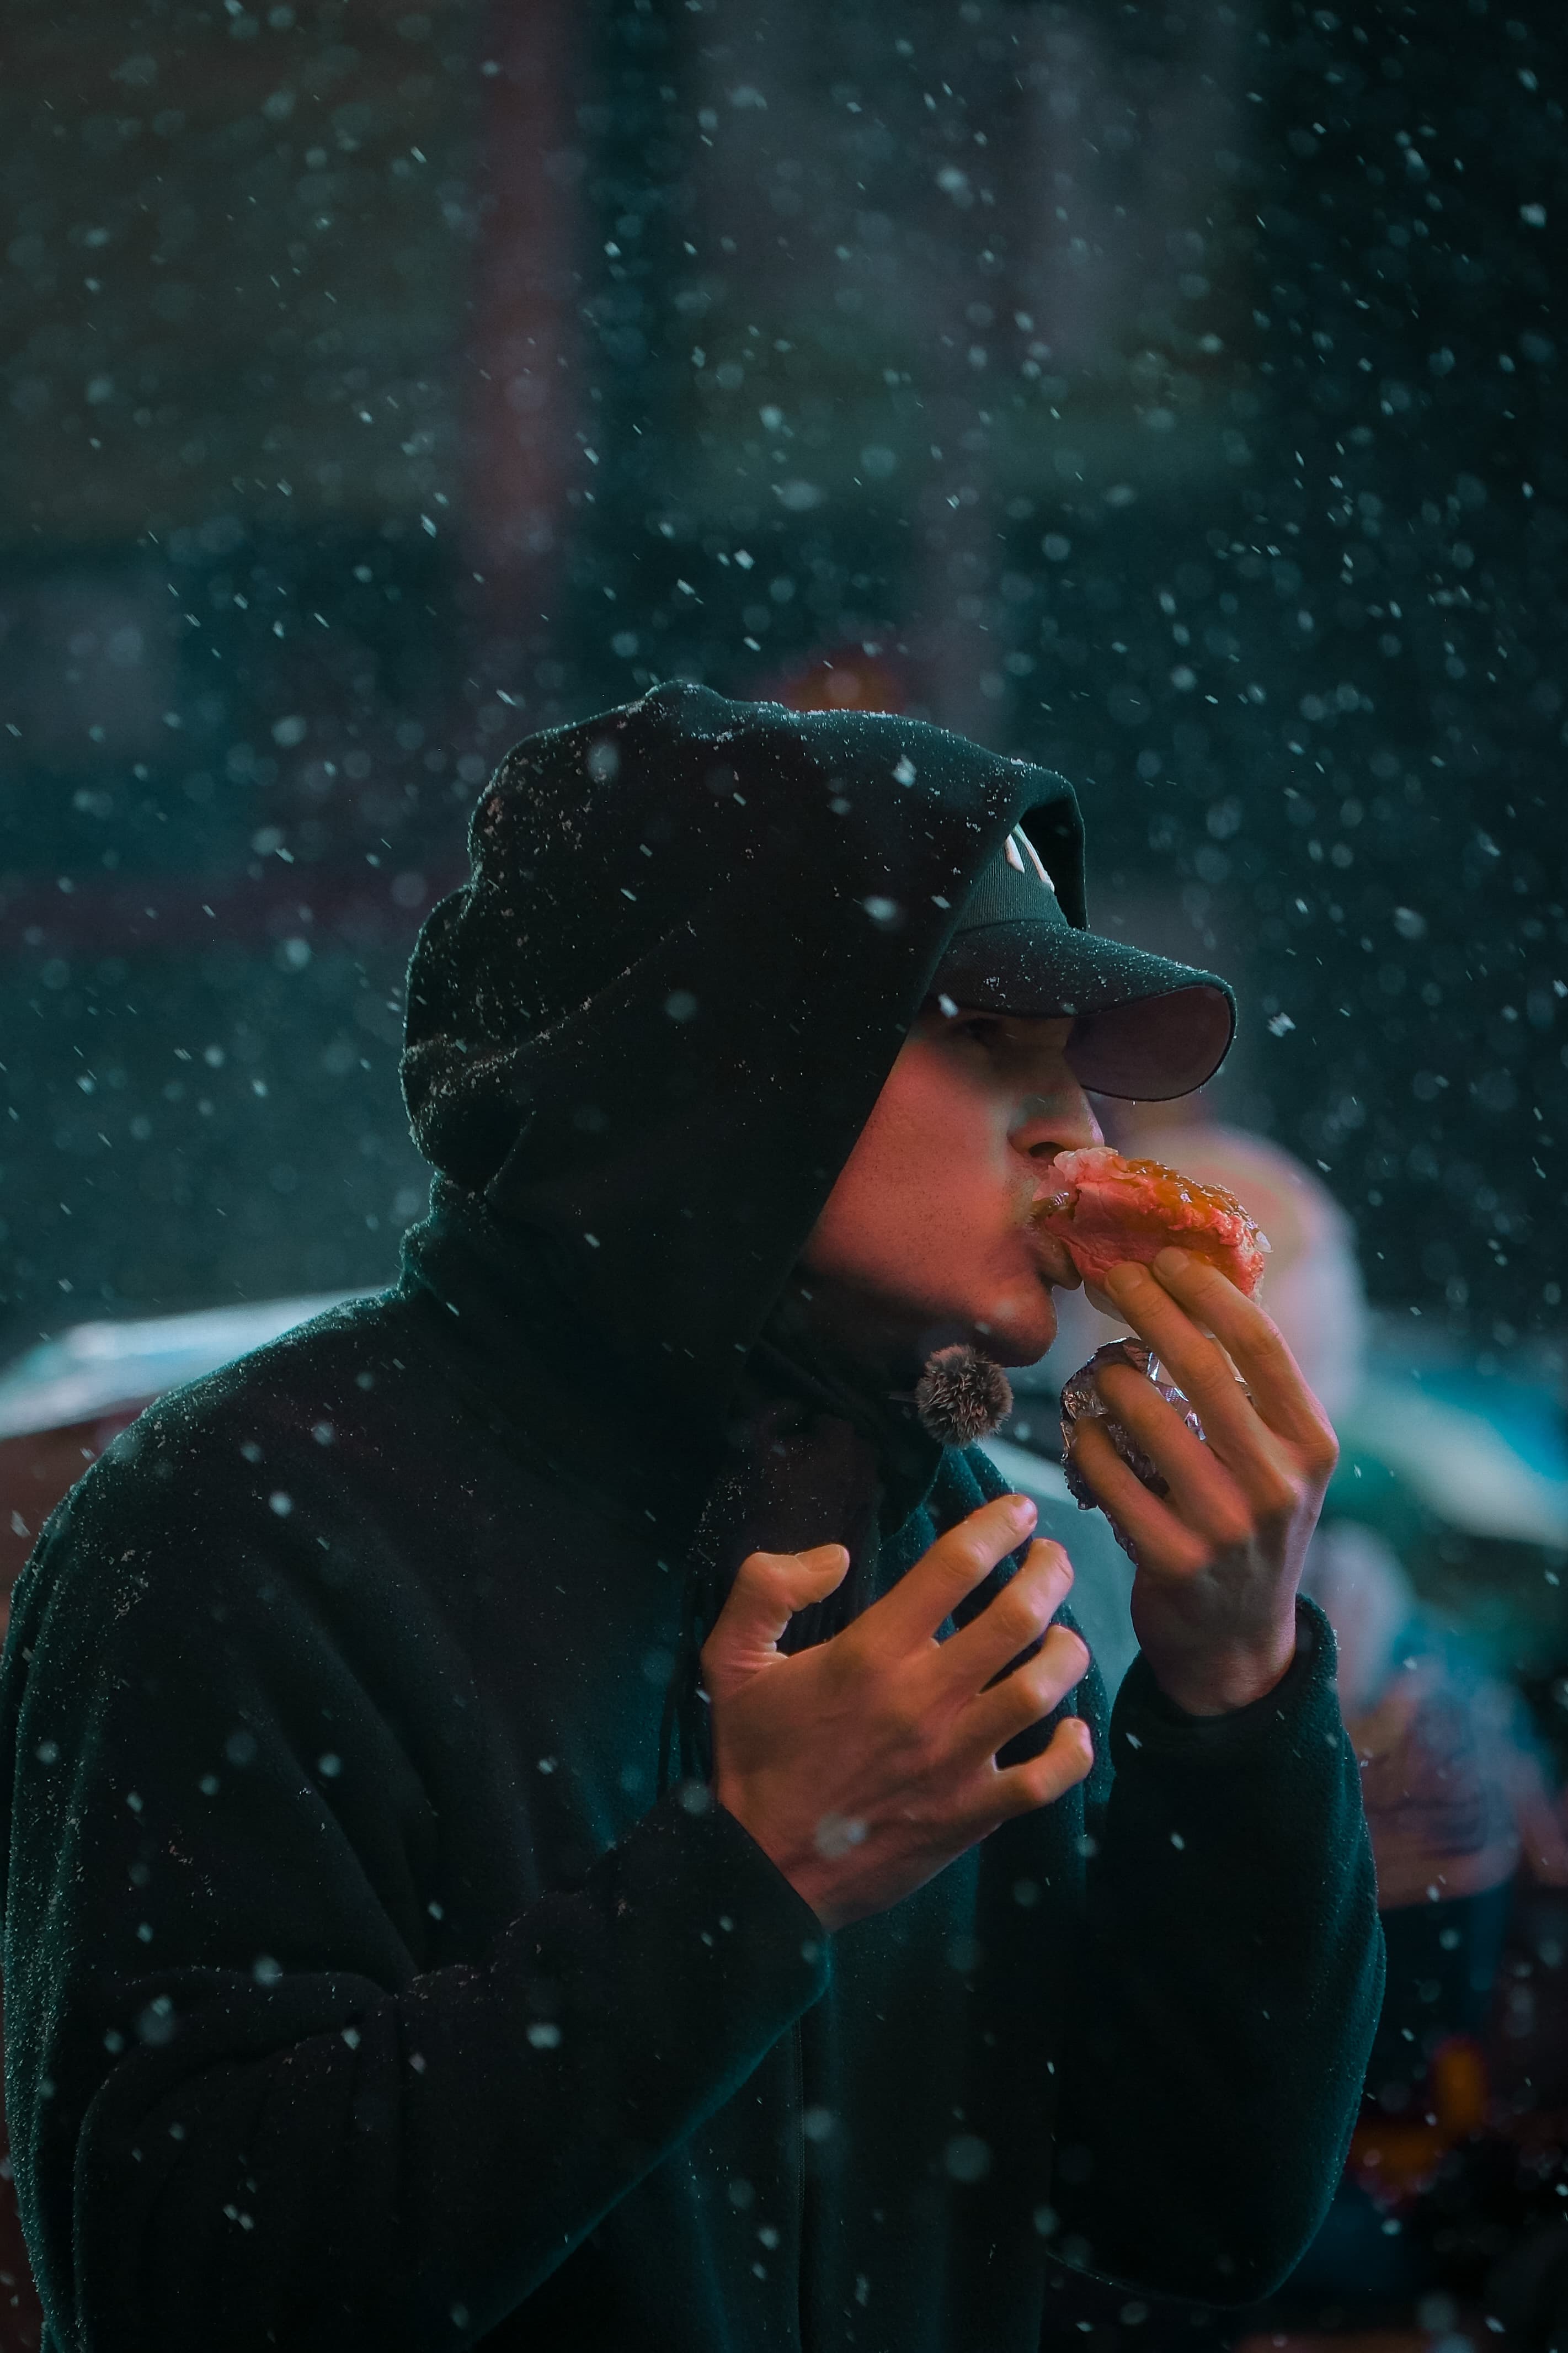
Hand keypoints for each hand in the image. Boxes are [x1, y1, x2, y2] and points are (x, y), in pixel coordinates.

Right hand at [701, 1495, 1093, 1931]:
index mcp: (870, 1654)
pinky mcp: (970, 1813)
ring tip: (1063, 1632)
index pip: (955, 1568)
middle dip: (1048, 1573)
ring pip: (1041, 1688)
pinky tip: (1073, 1728)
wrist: (763, 1867)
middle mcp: (923, 1700)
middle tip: (1053, 1558)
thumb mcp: (732, 1660)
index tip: (1018, 1512)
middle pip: (1016, 1617)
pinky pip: (1046, 1779)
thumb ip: (765, 1588)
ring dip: (1066, 1649)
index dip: (996, 1527)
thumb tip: (834, 1556)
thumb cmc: (753, 1757)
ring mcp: (954, 1759)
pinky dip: (1072, 1751)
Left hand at [1066, 1247, 1337, 1716]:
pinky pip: (1108, 1474)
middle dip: (1149, 1308)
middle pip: (1201, 1366)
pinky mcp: (1172, 1561)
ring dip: (1110, 1377)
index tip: (1167, 1258)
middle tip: (1114, 1278)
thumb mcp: (1279, 1461)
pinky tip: (1085, 1429)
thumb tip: (1205, 1285)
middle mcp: (1277, 1484)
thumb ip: (1256, 1391)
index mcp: (1312, 1446)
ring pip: (1145, 1416)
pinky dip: (1087, 1440)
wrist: (1237, 1643)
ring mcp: (1225, 1527)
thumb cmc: (1250, 1524)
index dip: (1208, 1290)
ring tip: (1101, 1369)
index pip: (1261, 1344)